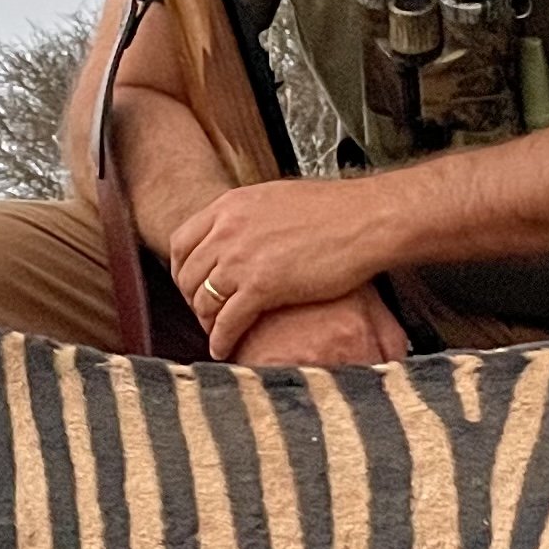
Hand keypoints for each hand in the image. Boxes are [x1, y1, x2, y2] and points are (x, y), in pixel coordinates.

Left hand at [167, 180, 398, 358]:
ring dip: (206, 322)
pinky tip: (224, 349)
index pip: (182, 242)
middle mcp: (228, 230)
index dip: (182, 270)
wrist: (367, 219)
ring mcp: (242, 258)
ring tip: (216, 333)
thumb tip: (241, 235)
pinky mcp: (262, 286)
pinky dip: (221, 340)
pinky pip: (227, 322)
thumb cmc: (335, 211)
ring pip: (204, 300)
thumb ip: (249, 217)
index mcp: (230, 205)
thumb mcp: (277, 200)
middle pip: (189, 275)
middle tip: (205, 314)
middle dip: (193, 299)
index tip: (191, 285)